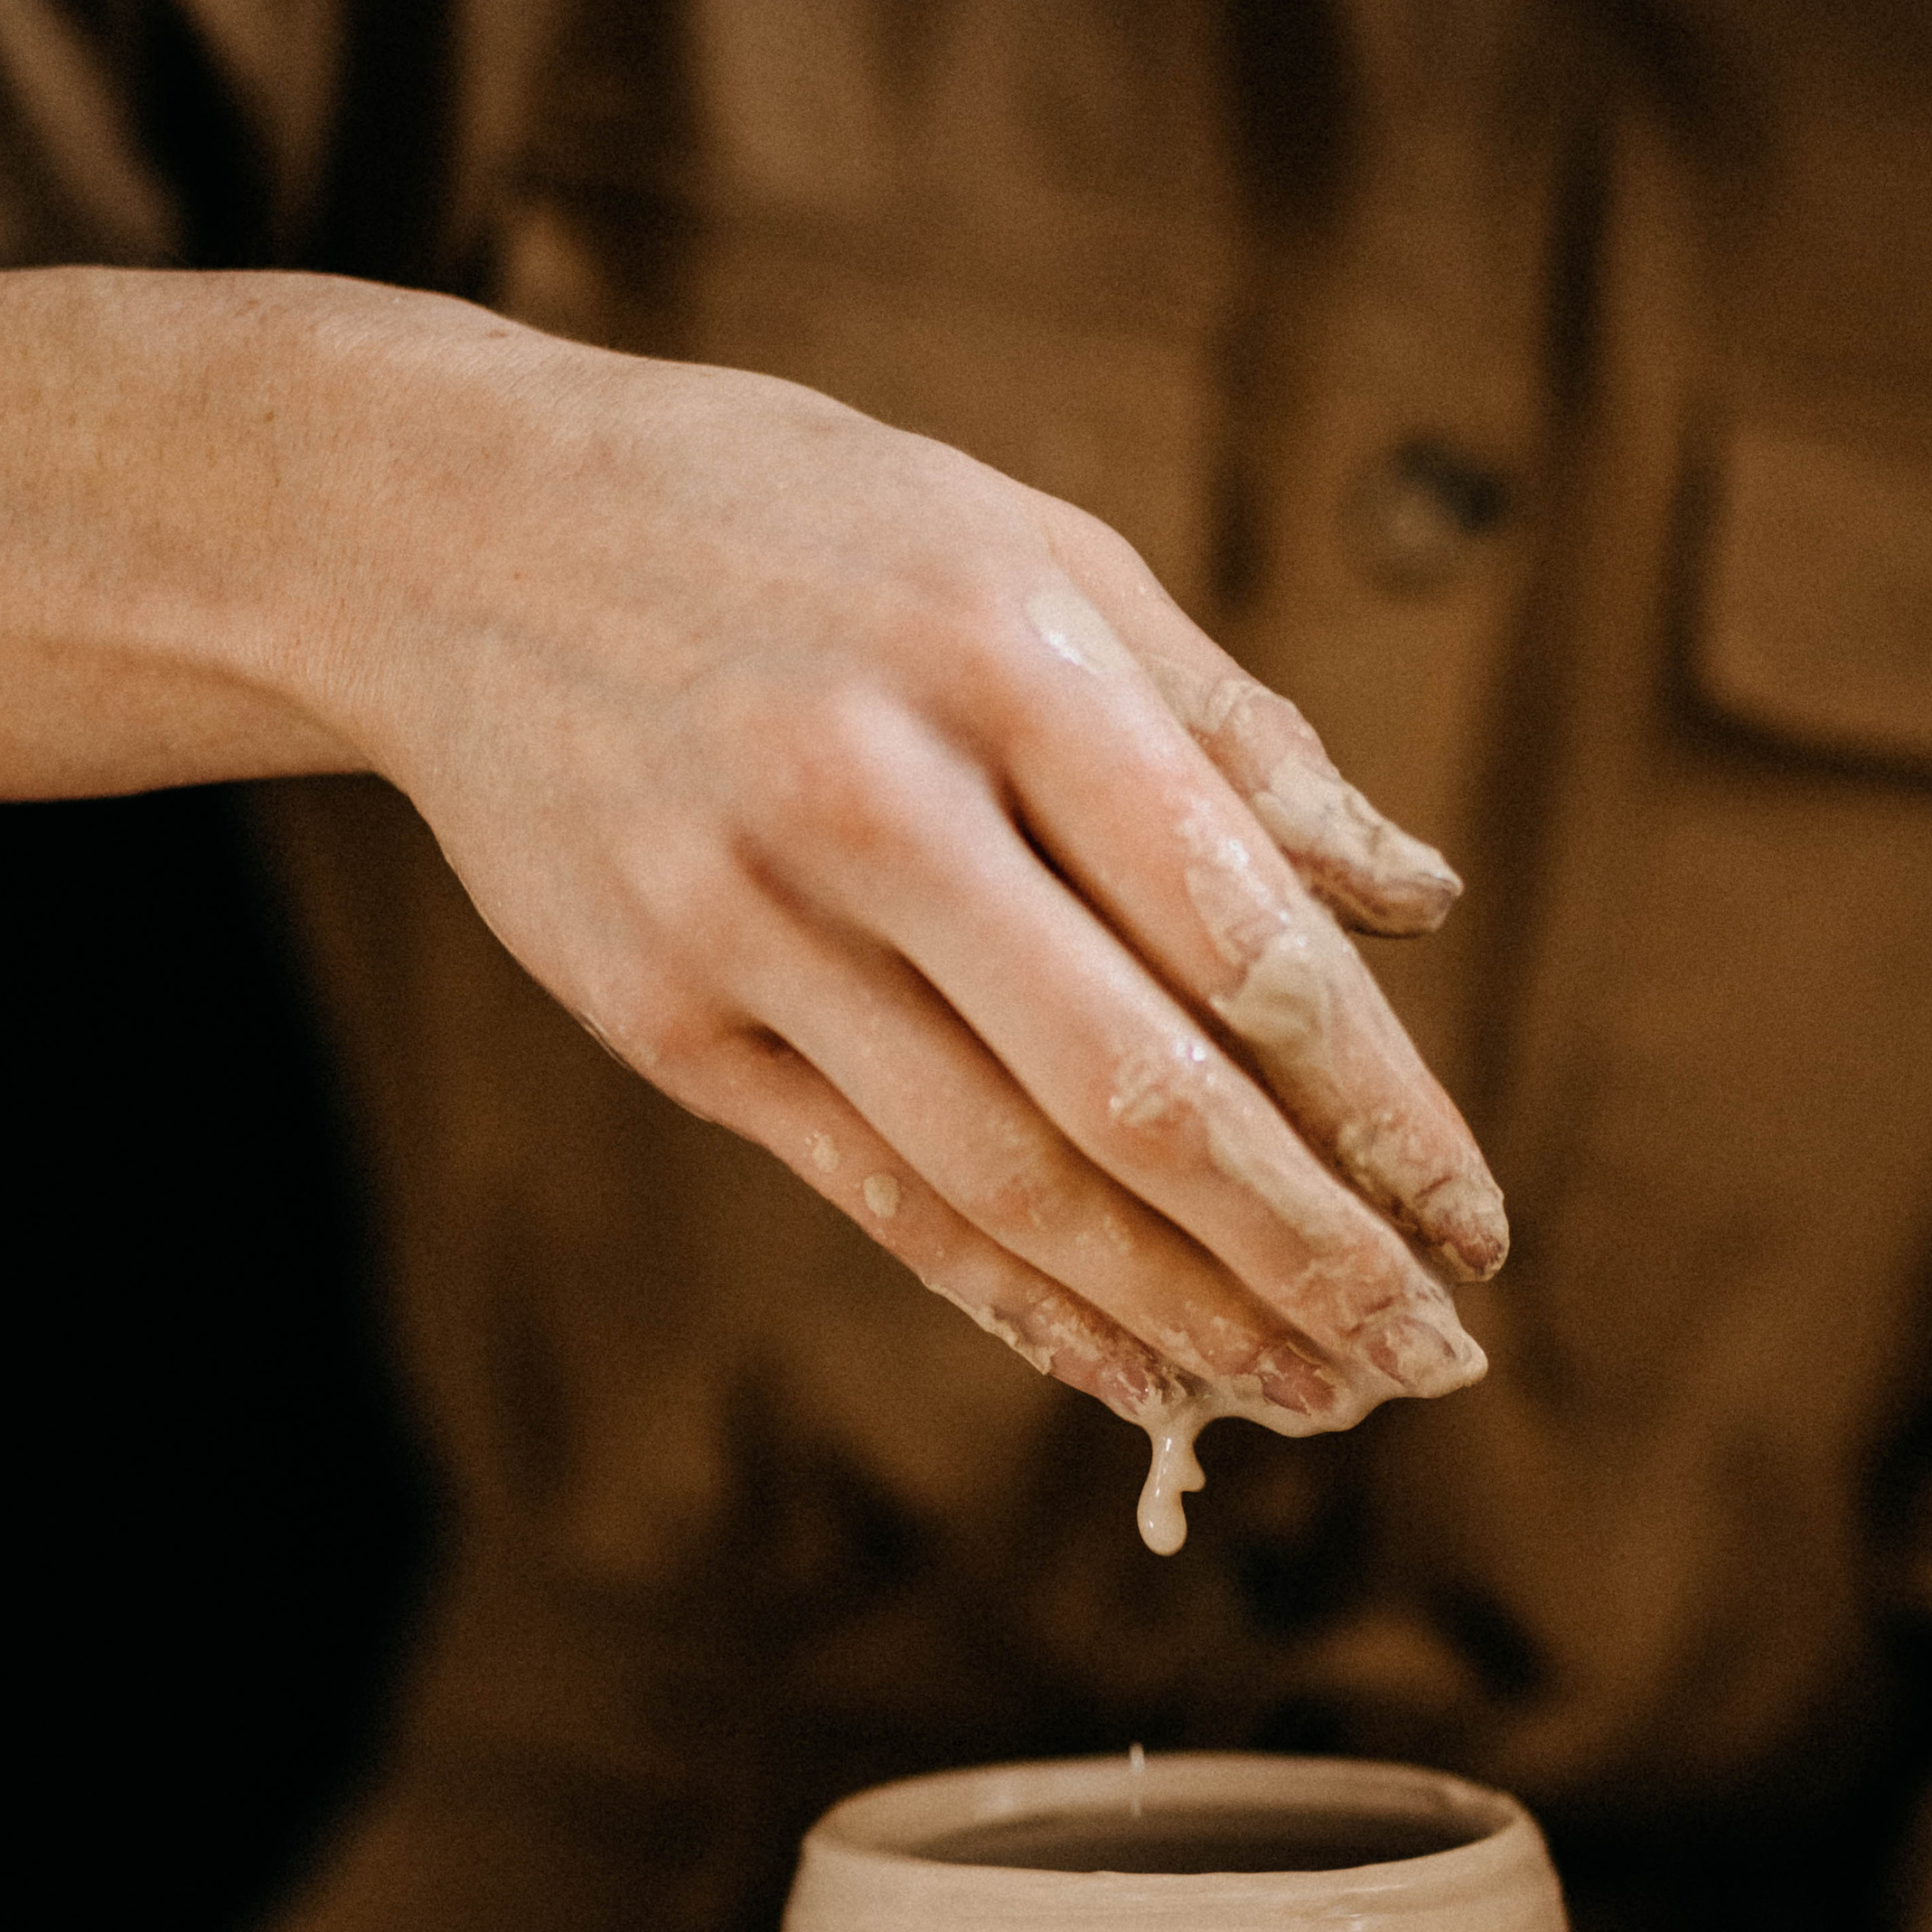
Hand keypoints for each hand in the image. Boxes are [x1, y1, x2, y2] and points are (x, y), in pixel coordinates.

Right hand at [0, 271, 1501, 1455]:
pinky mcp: (666, 1022)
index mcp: (1010, 660)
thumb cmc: (801, 532)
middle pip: (1141, 1098)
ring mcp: (752, 926)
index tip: (1474, 1223)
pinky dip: (1025, 1310)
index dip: (1380, 1109)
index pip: (1246, 938)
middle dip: (1310, 1257)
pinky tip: (1142, 1381)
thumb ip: (1231, 734)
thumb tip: (1420, 903)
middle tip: (1432, 1362)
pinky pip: (882, 1203)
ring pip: (1012, 1183)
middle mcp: (880, 802)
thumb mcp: (1030, 554)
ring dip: (1186, 1318)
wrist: (457, 535)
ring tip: (1317, 1398)